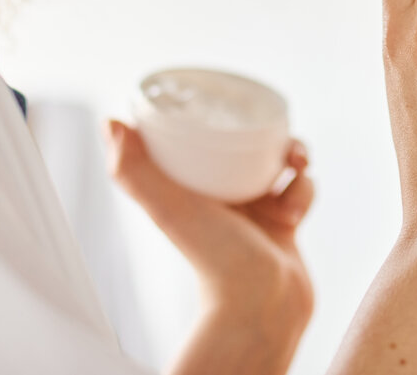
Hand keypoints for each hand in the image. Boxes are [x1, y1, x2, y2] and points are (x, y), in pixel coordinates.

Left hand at [105, 120, 312, 361]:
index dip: (218, 119)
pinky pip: (299, 191)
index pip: (201, 140)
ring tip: (296, 167)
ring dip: (294, 157)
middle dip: (268, 135)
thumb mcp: (169, 207)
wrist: (262, 309)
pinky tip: (295, 210)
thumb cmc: (214, 262)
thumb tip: (111, 121)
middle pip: (244, 148)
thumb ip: (133, 170)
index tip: (232, 106)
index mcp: (190, 191)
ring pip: (278, 164)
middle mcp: (219, 200)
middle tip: (281, 138)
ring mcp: (252, 212)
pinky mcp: (281, 225)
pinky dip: (304, 193)